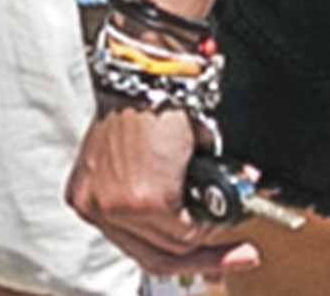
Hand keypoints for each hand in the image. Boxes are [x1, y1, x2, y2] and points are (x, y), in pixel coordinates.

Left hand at [70, 106, 256, 280]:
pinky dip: (208, 214)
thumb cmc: (146, 102)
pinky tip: (213, 187)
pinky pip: (188, 229)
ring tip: (224, 195)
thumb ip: (152, 194)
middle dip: (206, 256)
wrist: (149, 73)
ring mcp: (117, 207)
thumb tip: (195, 223)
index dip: (178, 256)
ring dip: (209, 224)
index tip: (210, 255)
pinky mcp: (145, 202)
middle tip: (241, 249)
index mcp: (88, 195)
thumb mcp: (136, 160)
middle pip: (155, 256)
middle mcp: (94, 205)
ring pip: (177, 244)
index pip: (134, 247)